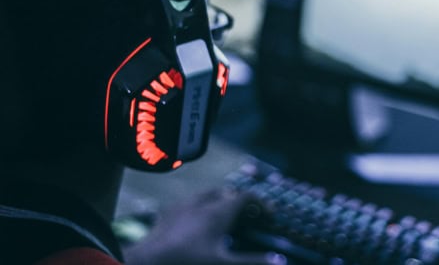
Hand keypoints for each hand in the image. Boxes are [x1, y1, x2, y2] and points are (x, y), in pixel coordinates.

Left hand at [123, 188, 284, 264]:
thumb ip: (252, 262)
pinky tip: (195, 223)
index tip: (269, 216)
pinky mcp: (167, 213)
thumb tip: (280, 261)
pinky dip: (198, 208)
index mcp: (220, 211)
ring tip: (224, 218)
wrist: (146, 262)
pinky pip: (188, 203)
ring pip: (207, 195)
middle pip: (228, 194)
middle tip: (249, 219)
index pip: (247, 196)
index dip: (261, 203)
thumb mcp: (223, 264)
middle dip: (240, 203)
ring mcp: (184, 206)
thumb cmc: (187, 262)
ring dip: (219, 202)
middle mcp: (203, 203)